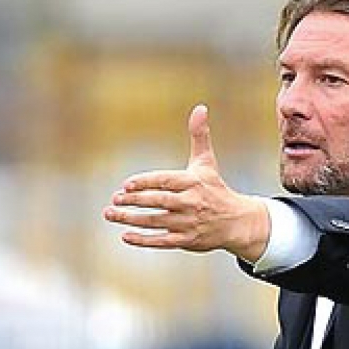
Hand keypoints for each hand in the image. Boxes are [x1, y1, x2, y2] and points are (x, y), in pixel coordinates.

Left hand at [103, 105, 269, 260]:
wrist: (237, 222)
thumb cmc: (215, 188)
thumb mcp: (207, 162)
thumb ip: (199, 136)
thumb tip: (200, 108)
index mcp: (193, 182)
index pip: (165, 181)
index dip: (145, 182)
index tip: (126, 184)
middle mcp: (190, 202)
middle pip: (158, 201)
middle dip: (134, 200)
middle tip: (114, 199)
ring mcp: (188, 223)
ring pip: (155, 221)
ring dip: (131, 219)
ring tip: (111, 214)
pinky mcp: (186, 240)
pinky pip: (161, 241)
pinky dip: (143, 240)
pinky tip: (125, 236)